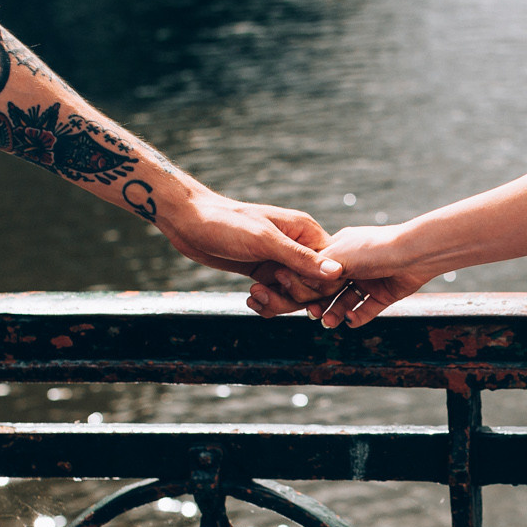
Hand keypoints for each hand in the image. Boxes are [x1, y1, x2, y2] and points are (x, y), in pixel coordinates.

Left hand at [155, 189, 342, 287]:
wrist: (188, 222)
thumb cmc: (226, 224)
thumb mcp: (264, 241)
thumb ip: (300, 259)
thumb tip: (337, 273)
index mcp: (306, 232)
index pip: (331, 268)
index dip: (314, 285)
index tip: (285, 282)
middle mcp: (298, 247)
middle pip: (314, 287)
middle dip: (291, 296)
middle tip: (263, 288)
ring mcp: (280, 261)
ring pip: (295, 297)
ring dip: (275, 302)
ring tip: (253, 295)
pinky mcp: (264, 272)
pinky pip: (277, 297)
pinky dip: (265, 303)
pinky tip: (249, 299)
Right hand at [250, 224, 438, 326]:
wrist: (414, 253)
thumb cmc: (373, 248)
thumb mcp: (338, 257)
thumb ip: (315, 271)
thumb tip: (289, 281)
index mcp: (339, 250)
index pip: (316, 272)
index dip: (307, 285)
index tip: (297, 296)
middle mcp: (353, 265)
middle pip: (331, 289)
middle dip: (321, 303)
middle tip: (313, 315)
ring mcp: (370, 279)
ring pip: (347, 301)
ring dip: (336, 312)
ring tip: (330, 323)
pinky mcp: (385, 293)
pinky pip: (367, 309)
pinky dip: (357, 316)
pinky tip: (350, 319)